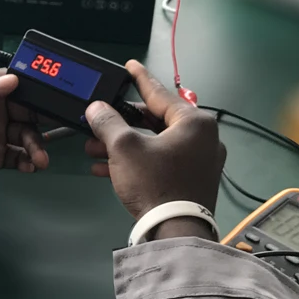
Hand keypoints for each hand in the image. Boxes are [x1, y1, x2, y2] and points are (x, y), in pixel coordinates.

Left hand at [0, 71, 48, 194]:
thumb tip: (10, 81)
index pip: (12, 82)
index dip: (32, 86)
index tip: (51, 91)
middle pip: (27, 110)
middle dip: (43, 117)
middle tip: (56, 125)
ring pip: (26, 135)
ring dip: (37, 144)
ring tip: (39, 157)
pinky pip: (18, 157)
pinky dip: (27, 161)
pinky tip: (30, 165)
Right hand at [84, 61, 224, 226]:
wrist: (174, 232)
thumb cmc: (154, 184)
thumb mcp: (124, 148)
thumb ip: (108, 122)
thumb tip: (97, 109)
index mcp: (195, 122)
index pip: (160, 92)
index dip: (140, 78)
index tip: (129, 66)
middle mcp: (204, 138)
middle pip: (156, 120)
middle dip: (122, 123)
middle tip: (101, 118)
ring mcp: (201, 161)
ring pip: (156, 143)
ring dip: (124, 145)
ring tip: (94, 147)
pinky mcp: (193, 181)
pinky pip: (161, 162)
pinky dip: (137, 161)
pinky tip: (106, 168)